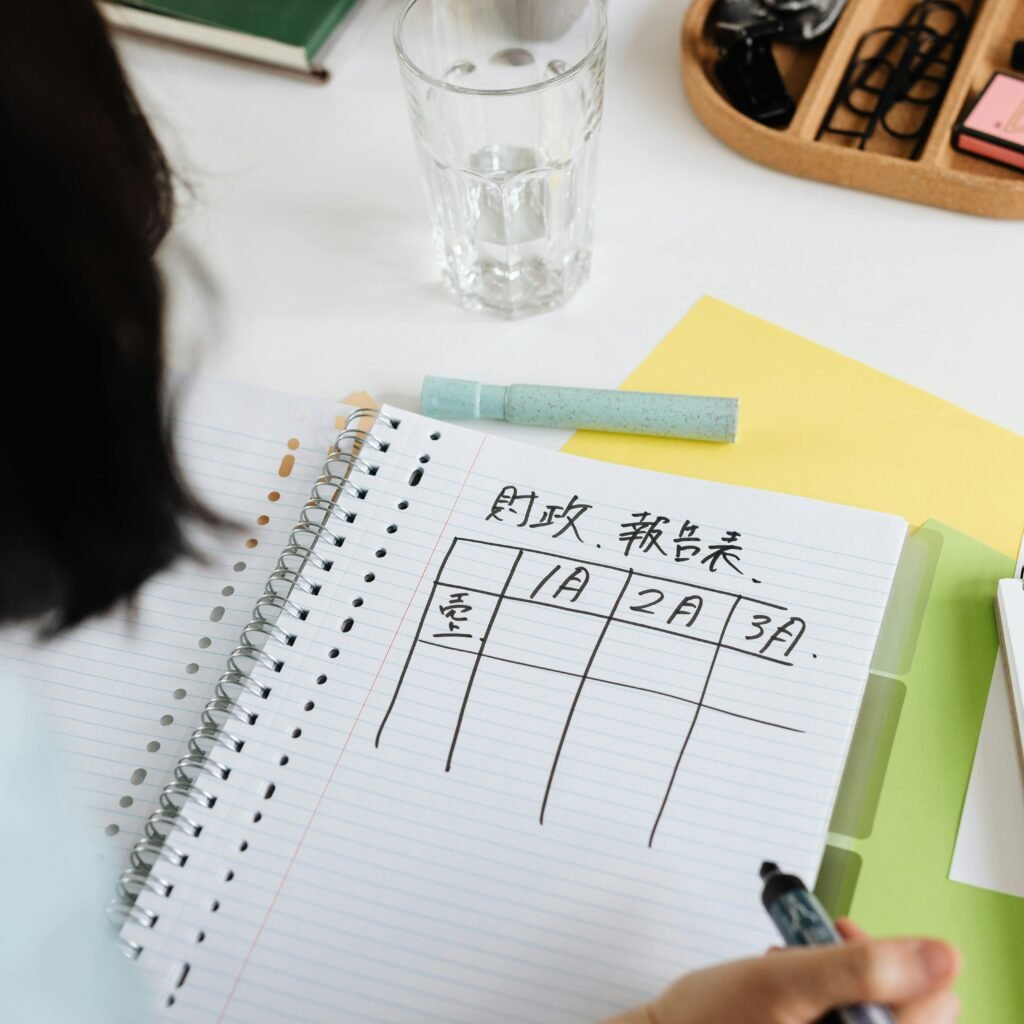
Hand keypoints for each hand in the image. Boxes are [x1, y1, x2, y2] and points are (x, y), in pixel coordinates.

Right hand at [607, 920, 959, 1023]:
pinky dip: (820, 996)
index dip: (897, 961)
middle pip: (904, 1009)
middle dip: (860, 969)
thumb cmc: (712, 1018)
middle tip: (818, 946)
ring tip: (793, 964)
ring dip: (837, 978)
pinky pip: (842, 1019)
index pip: (934, 1006)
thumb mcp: (786, 982)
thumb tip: (943, 957)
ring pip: (870, 1010)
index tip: (848, 937)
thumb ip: (863, 969)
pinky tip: (789, 984)